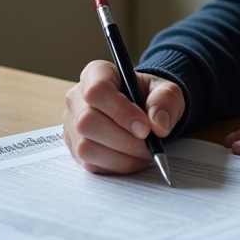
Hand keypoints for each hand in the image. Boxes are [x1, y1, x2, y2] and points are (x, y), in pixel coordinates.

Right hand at [62, 60, 184, 174]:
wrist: (143, 112)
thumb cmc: (150, 97)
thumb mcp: (167, 90)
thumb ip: (165, 101)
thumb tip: (158, 125)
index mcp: (96, 73)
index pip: (97, 91)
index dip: (120, 112)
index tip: (145, 128)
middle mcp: (77, 98)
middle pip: (88, 122)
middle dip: (124, 140)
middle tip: (148, 146)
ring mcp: (72, 125)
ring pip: (86, 147)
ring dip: (121, 157)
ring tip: (144, 153)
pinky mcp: (75, 149)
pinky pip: (91, 164)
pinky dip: (117, 166)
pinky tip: (133, 159)